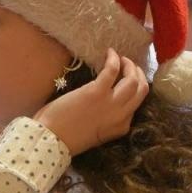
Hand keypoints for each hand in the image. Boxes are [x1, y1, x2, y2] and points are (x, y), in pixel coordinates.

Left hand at [34, 47, 148, 155]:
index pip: (136, 105)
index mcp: (121, 128)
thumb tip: (107, 102)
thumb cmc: (67, 137)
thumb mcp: (96, 134)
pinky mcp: (97, 92)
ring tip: (122, 59)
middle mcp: (121, 116)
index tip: (127, 80)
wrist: (51, 139)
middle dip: (138, 75)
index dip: (134, 89)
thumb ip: (106, 121)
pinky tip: (110, 52)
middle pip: (140, 90)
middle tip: (130, 66)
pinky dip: (114, 59)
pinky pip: (112, 70)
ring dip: (130, 66)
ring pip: (132, 80)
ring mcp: (110, 103)